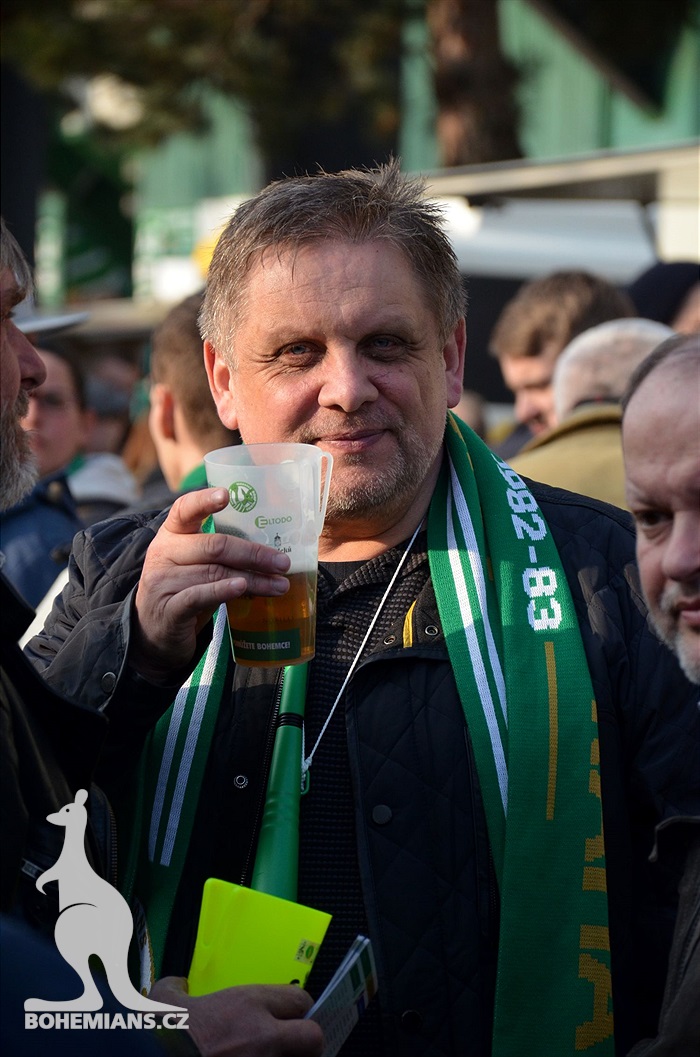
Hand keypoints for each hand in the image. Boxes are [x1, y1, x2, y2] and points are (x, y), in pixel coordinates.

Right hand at [131, 488, 290, 682]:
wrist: (153, 632)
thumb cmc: (183, 589)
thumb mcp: (194, 564)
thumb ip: (220, 552)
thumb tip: (271, 550)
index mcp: (171, 534)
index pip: (185, 509)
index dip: (205, 500)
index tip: (227, 494)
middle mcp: (164, 553)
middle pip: (214, 546)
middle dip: (253, 553)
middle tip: (282, 562)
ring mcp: (163, 582)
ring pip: (215, 573)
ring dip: (253, 579)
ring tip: (279, 585)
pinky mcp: (169, 610)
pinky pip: (200, 596)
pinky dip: (223, 591)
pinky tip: (243, 588)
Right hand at [150, 978, 323, 1056]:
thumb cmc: (163, 1035)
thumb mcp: (165, 1001)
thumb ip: (178, 990)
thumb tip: (176, 986)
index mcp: (247, 1005)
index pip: (299, 999)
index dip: (295, 1009)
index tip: (287, 1015)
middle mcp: (262, 1037)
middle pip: (312, 1037)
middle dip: (306, 1041)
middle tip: (292, 1045)